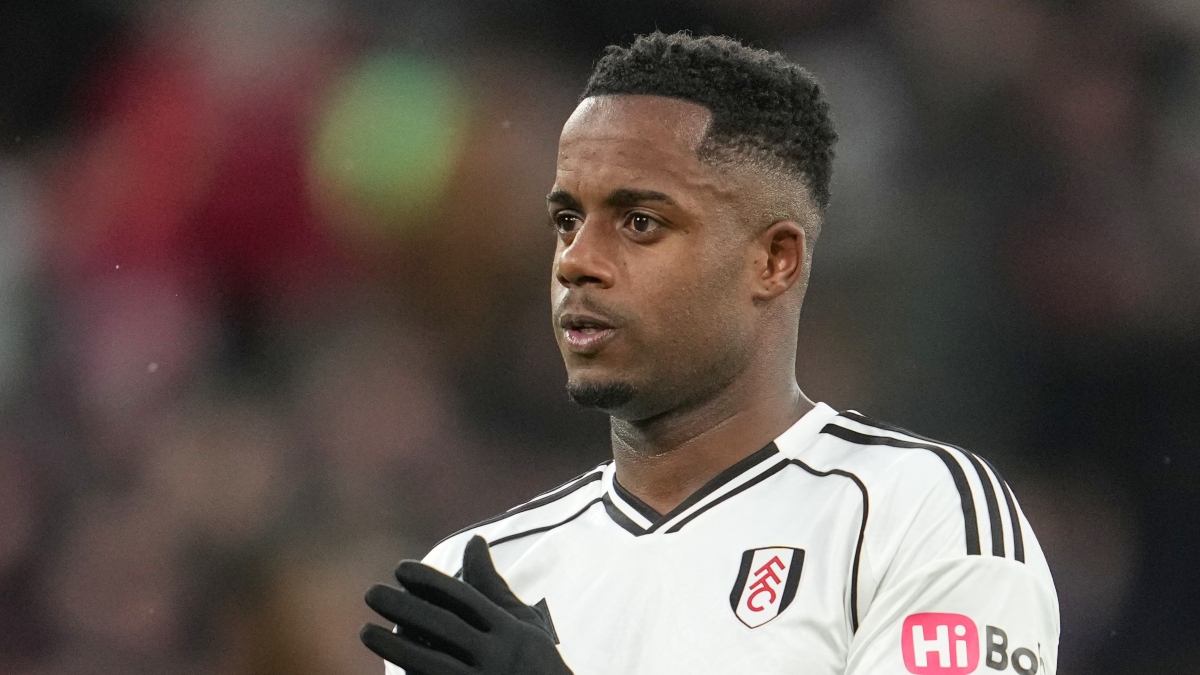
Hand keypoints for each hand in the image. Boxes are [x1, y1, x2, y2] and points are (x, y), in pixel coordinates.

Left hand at [361, 536, 571, 674]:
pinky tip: (388, 668)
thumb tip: (473, 540)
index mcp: (510, 632)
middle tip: (372, 593)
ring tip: (367, 631)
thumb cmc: (534, 663)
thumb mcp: (521, 624)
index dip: (432, 582)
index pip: (466, 600)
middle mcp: (497, 658)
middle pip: (445, 628)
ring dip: (394, 648)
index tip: (400, 569)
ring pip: (431, 664)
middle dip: (405, 609)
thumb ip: (492, 586)